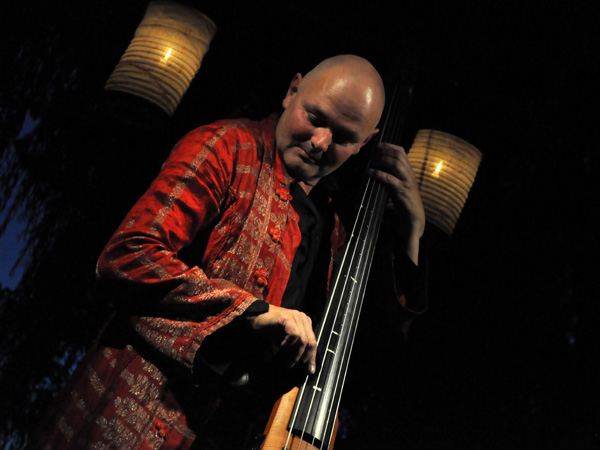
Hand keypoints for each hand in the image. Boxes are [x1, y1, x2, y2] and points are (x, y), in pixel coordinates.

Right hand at [247, 304, 316, 374]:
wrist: (256, 317)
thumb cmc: (271, 329)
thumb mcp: (287, 342)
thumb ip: (297, 349)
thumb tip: (306, 365)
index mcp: (305, 323)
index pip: (313, 342)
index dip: (312, 357)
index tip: (310, 370)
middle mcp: (303, 318)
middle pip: (310, 342)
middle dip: (303, 357)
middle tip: (293, 365)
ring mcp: (295, 316)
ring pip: (303, 339)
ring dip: (295, 353)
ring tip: (287, 359)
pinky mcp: (287, 317)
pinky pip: (294, 334)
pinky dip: (290, 343)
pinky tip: (282, 346)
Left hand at [368, 142, 425, 262]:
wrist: (413, 216)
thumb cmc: (403, 201)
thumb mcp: (398, 184)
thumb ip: (391, 175)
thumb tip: (374, 167)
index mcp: (408, 170)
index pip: (401, 151)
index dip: (388, 146)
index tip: (377, 145)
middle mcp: (409, 173)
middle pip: (398, 155)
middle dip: (384, 151)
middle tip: (372, 152)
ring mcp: (407, 181)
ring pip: (396, 164)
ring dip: (382, 160)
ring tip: (371, 161)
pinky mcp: (403, 190)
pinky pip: (390, 178)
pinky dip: (378, 174)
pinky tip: (370, 173)